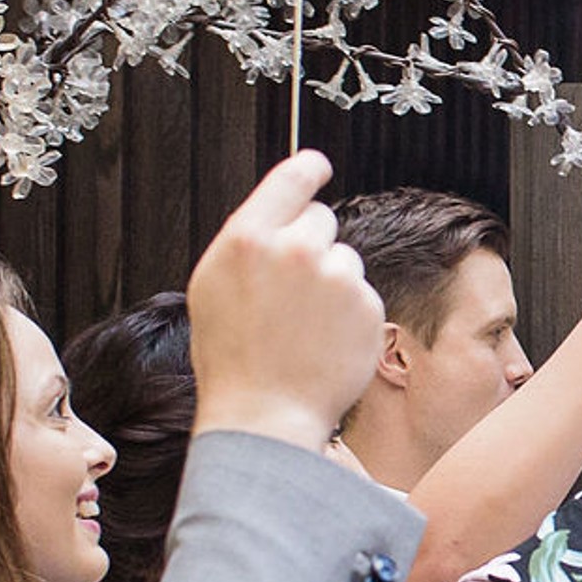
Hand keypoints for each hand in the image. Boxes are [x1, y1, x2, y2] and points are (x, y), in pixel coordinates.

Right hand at [185, 151, 386, 453]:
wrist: (265, 416)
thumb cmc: (232, 358)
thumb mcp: (214, 286)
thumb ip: (249, 243)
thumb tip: (280, 216)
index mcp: (247, 238)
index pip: (291, 179)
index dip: (308, 168)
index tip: (317, 166)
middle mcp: (295, 249)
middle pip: (321, 220)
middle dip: (311, 245)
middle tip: (290, 292)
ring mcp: (336, 277)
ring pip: (344, 259)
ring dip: (331, 283)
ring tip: (302, 327)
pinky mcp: (366, 306)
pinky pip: (362, 294)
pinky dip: (349, 315)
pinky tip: (323, 342)